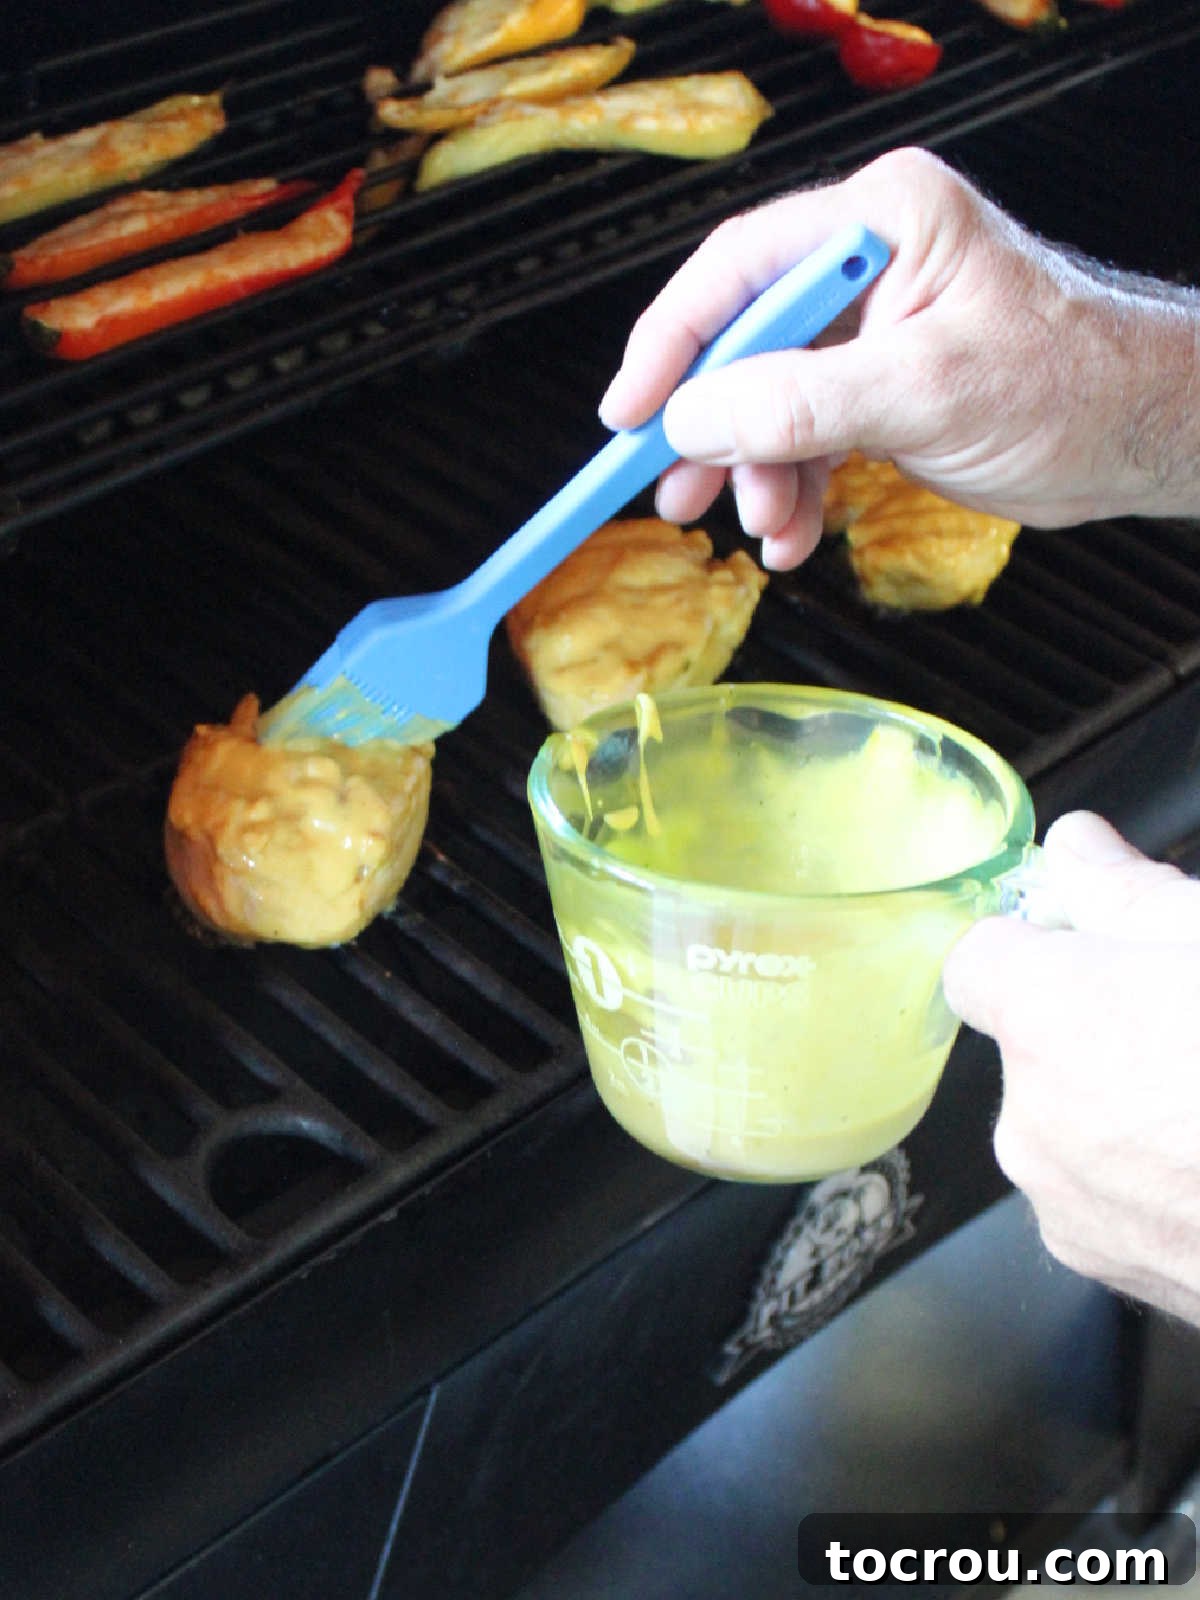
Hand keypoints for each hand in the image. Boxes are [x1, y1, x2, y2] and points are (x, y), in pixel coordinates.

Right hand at [600, 147, 1199, 569]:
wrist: (1137, 437)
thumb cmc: (1069, 383)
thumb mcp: (924, 391)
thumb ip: (801, 403)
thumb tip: (693, 420)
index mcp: (880, 221)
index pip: (739, 269)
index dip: (672, 343)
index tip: (629, 412)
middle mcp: (866, 267)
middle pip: (745, 345)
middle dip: (714, 430)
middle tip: (676, 491)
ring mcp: (869, 331)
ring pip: (769, 404)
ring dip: (756, 475)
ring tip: (763, 528)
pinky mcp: (877, 390)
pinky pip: (805, 439)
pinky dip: (793, 491)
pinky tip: (792, 533)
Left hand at [943, 811, 1199, 1325]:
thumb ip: (1127, 892)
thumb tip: (1074, 848)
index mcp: (1050, 1020)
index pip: (978, 961)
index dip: (1032, 946)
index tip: (1087, 945)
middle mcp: (1034, 1118)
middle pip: (1031, 1046)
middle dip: (1093, 1028)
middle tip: (1188, 1021)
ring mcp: (1070, 1206)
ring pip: (1068, 1124)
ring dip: (1123, 1107)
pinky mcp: (1110, 1269)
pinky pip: (1103, 1196)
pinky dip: (1149, 1178)